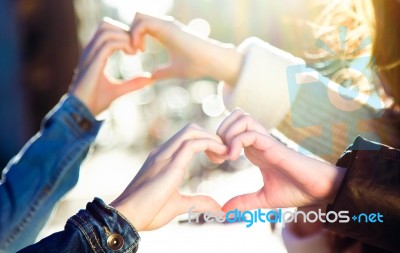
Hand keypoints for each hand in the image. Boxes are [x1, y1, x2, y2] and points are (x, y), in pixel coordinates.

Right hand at [69, 18, 152, 114]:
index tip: (137, 49)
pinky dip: (122, 44)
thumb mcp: (119, 90)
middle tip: (137, 48)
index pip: (107, 31)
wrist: (82, 112)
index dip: (124, 34)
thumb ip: (133, 83)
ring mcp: (90, 55)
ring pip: (106, 30)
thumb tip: (150, 79)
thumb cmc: (95, 101)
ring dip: (124, 37)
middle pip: (106, 24)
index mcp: (94, 54)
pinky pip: (108, 43)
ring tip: (134, 52)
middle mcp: (90, 51)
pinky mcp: (93, 62)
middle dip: (124, 31)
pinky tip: (131, 55)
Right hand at [110, 124, 227, 230]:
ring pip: (192, 131)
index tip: (219, 157)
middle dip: (212, 136)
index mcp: (164, 158)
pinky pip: (192, 144)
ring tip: (225, 153)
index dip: (207, 142)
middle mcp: (163, 152)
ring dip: (213, 138)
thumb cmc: (148, 211)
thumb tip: (217, 208)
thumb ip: (198, 202)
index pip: (188, 137)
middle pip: (191, 129)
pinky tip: (220, 155)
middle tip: (225, 154)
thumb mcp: (179, 205)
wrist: (127, 217)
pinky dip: (210, 144)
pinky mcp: (168, 164)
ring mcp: (164, 155)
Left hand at [130, 13, 241, 83]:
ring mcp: (166, 24)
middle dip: (129, 32)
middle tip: (132, 51)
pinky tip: (140, 50)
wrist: (210, 62)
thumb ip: (162, 72)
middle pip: (137, 17)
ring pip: (138, 16)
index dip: (133, 37)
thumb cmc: (197, 65)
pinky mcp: (167, 27)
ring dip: (131, 33)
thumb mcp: (174, 70)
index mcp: (164, 33)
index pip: (141, 25)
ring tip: (135, 51)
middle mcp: (164, 25)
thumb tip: (151, 78)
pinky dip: (136, 35)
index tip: (134, 54)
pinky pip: (142, 22)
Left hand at [217, 109, 345, 211]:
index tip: (215, 160)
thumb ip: (244, 202)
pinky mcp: (274, 145)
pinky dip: (236, 142)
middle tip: (218, 154)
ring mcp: (267, 141)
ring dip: (228, 133)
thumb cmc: (297, 190)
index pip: (232, 130)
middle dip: (220, 132)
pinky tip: (234, 158)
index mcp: (255, 150)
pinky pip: (250, 132)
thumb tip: (225, 210)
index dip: (218, 140)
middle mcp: (259, 141)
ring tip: (226, 155)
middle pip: (235, 116)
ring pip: (242, 117)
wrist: (320, 190)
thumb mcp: (264, 198)